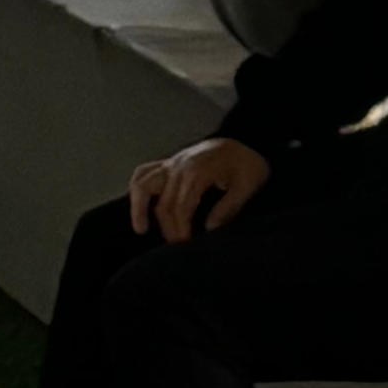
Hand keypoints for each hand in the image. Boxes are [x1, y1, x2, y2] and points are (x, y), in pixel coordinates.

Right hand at [131, 136, 269, 239]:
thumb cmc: (249, 164)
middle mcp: (178, 166)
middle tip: (176, 246)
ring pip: (143, 184)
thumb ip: (228, 208)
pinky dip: (137, 188)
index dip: (181, 229)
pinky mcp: (170, 162)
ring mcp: (172, 162)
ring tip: (141, 228)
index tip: (186, 245)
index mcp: (197, 172)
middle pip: (163, 202)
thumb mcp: (247, 187)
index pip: (180, 207)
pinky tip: (140, 204)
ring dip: (139, 207)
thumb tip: (209, 229)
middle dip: (168, 227)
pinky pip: (144, 172)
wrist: (247, 141)